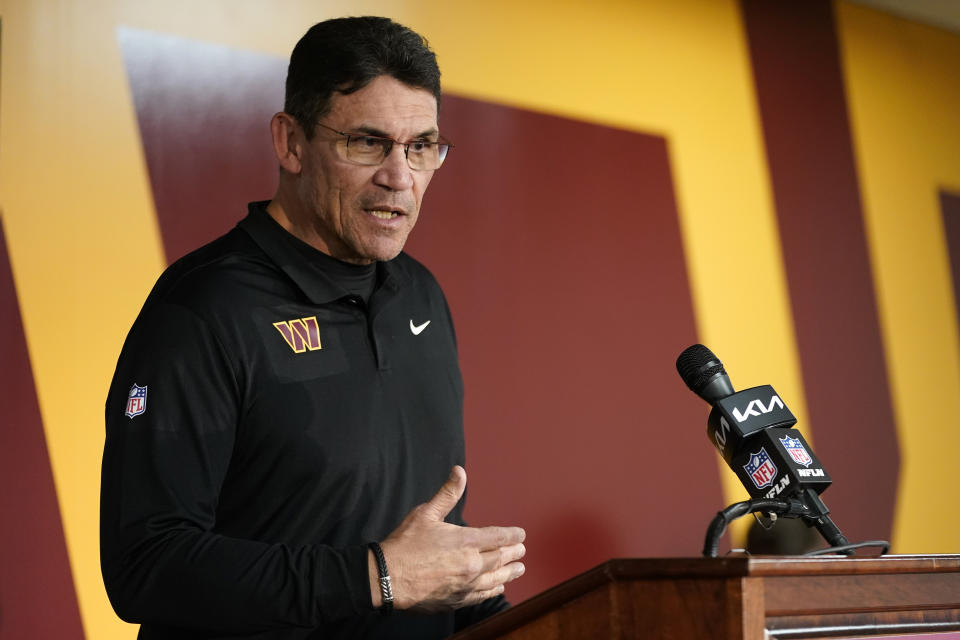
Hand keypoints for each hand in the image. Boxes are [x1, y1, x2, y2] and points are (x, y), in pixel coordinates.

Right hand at [370, 466, 525, 612]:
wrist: (387, 579)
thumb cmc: (404, 545)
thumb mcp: (425, 513)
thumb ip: (447, 494)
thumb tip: (460, 471)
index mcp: (465, 541)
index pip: (498, 537)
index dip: (512, 535)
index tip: (521, 535)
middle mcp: (470, 564)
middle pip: (501, 558)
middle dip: (514, 553)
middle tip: (522, 551)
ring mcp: (465, 584)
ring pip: (495, 579)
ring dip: (509, 573)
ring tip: (519, 570)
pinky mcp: (456, 600)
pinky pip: (482, 595)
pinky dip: (493, 590)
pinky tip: (498, 588)